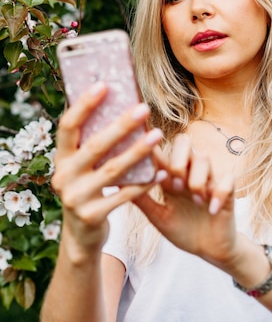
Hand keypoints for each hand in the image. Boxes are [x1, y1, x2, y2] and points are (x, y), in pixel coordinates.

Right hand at [52, 81, 163, 259]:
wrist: (81, 236)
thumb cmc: (88, 187)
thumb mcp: (82, 167)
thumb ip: (92, 142)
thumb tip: (118, 103)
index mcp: (60, 158)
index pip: (68, 126)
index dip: (84, 105)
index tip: (103, 84)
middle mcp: (64, 177)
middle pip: (95, 146)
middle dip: (120, 125)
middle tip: (144, 107)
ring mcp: (76, 198)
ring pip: (112, 170)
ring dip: (137, 151)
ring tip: (157, 134)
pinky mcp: (93, 216)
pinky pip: (124, 195)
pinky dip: (144, 183)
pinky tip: (161, 172)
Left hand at [133, 133, 237, 268]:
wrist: (210, 250)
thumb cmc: (183, 230)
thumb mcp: (159, 217)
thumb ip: (141, 199)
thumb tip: (114, 183)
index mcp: (171, 177)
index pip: (161, 152)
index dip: (151, 145)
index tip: (140, 141)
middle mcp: (189, 172)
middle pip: (184, 142)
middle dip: (177, 161)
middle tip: (175, 185)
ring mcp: (209, 179)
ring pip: (203, 158)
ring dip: (196, 179)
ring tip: (195, 200)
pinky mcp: (227, 190)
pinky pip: (227, 179)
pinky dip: (219, 193)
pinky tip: (212, 209)